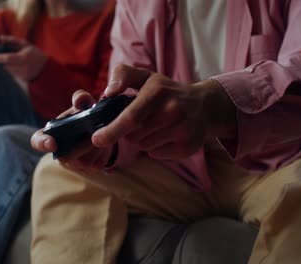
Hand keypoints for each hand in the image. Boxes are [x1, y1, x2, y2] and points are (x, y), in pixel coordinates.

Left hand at [0, 35, 46, 81]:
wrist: (45, 69)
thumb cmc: (35, 54)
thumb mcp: (26, 44)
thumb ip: (13, 40)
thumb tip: (0, 38)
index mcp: (23, 58)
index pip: (8, 58)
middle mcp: (22, 68)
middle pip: (6, 64)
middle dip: (2, 61)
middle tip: (2, 57)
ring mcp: (21, 75)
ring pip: (8, 69)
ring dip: (8, 64)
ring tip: (17, 61)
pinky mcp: (21, 79)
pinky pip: (12, 73)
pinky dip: (12, 68)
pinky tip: (19, 66)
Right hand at [31, 90, 113, 170]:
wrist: (102, 129)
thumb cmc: (85, 115)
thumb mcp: (83, 104)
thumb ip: (80, 99)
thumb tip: (80, 100)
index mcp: (51, 134)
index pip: (38, 141)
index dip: (42, 143)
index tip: (52, 143)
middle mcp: (60, 153)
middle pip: (68, 155)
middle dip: (83, 142)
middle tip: (96, 130)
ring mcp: (75, 164)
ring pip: (85, 160)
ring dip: (97, 146)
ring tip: (103, 133)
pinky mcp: (91, 168)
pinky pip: (98, 162)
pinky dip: (105, 151)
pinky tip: (106, 142)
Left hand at [91, 64, 236, 159]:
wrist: (203, 106)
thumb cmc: (166, 91)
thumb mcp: (146, 76)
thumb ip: (123, 75)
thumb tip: (108, 92)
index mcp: (157, 92)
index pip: (131, 117)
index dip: (112, 130)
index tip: (97, 139)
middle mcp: (172, 111)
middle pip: (133, 135)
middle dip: (130, 131)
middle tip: (144, 119)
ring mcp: (182, 130)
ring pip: (143, 146)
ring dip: (143, 139)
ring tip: (157, 126)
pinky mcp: (187, 147)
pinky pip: (156, 154)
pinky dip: (156, 148)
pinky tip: (167, 135)